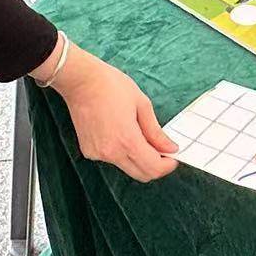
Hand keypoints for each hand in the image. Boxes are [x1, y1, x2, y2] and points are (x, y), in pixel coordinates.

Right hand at [45, 45, 176, 181]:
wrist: (81, 81)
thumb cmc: (110, 86)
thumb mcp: (141, 104)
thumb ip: (156, 131)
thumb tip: (169, 148)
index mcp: (127, 140)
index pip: (153, 168)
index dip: (167, 165)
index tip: (173, 156)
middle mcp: (111, 152)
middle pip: (141, 174)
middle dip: (156, 165)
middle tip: (162, 149)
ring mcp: (97, 154)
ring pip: (127, 167)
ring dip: (139, 159)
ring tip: (140, 136)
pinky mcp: (88, 151)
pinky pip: (112, 160)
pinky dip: (122, 153)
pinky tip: (121, 133)